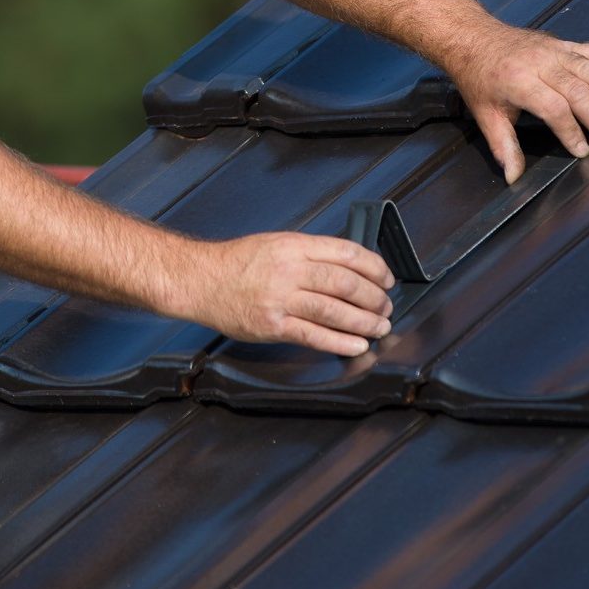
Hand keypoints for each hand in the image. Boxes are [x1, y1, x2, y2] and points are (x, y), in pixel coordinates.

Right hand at [192, 232, 394, 355]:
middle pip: (345, 283)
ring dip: (363, 322)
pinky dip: (339, 342)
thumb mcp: (277, 243)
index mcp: (294, 245)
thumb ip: (310, 253)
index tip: (386, 278)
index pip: (346, 253)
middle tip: (386, 306)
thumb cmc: (239, 262)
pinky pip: (313, 335)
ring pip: (333, 311)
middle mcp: (289, 269)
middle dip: (373, 298)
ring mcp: (280, 298)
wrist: (202, 280)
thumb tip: (350, 267)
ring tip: (379, 327)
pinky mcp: (272, 325)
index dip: (374, 267)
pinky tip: (356, 346)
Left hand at [446, 21, 588, 183]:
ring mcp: (554, 51)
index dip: (569, 130)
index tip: (581, 151)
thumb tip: (512, 177)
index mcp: (518, 81)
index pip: (553, 107)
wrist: (471, 37)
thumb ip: (503, 145)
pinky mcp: (563, 44)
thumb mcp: (485, 114)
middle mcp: (540, 63)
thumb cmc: (478, 77)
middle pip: (577, 91)